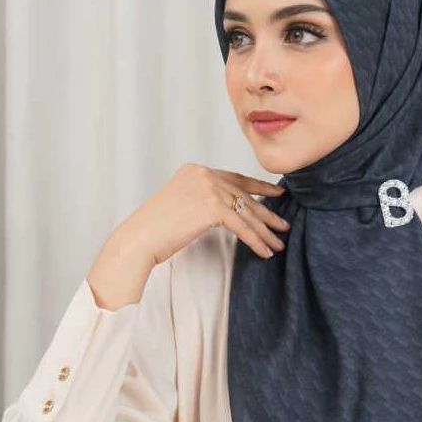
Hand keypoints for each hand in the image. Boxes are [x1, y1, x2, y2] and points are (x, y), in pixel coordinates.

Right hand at [87, 163, 289, 309]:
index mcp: (197, 170)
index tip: (278, 194)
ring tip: (279, 244)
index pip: (235, 178)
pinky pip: (242, 226)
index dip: (260, 187)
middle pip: (244, 196)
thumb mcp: (182, 202)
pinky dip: (256, 241)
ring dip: (265, 231)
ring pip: (246, 212)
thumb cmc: (156, 229)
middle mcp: (204, 174)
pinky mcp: (212, 207)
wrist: (138, 240)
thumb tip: (232, 208)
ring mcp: (209, 188)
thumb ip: (205, 198)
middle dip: (266, 213)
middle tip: (283, 225)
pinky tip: (265, 252)